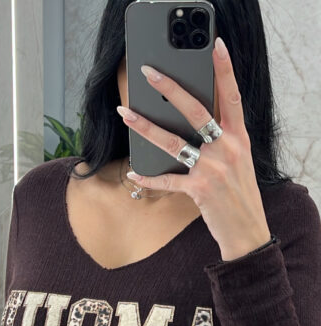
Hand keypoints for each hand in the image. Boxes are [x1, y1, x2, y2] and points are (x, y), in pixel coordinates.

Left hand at [116, 36, 271, 260]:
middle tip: (151, 73)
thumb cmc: (240, 195)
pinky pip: (167, 180)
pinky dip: (148, 177)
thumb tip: (195, 126)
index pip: (232, 97)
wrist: (246, 231)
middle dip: (171, 89)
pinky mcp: (198, 190)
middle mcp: (227, 149)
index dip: (225, 70)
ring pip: (173, 141)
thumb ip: (222, 141)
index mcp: (239, 139)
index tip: (216, 47)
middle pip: (196, 111)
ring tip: (126, 114)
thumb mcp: (239, 161)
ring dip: (146, 126)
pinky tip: (134, 172)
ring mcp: (212, 169)